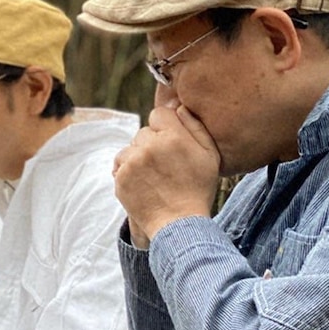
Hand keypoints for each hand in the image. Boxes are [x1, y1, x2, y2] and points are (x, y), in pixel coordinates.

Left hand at [113, 88, 219, 245]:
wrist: (179, 223)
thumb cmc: (198, 188)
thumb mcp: (209, 154)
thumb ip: (194, 125)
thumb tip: (178, 106)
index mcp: (173, 136)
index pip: (159, 113)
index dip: (165, 126)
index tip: (171, 142)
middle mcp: (150, 146)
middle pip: (144, 132)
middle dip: (152, 144)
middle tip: (166, 166)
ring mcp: (133, 162)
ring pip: (131, 148)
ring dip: (138, 158)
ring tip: (154, 177)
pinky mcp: (120, 178)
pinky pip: (120, 165)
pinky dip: (128, 172)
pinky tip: (144, 184)